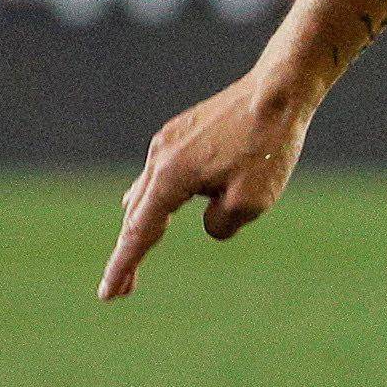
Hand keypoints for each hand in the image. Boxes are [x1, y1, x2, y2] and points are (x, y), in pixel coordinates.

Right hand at [99, 72, 317, 299]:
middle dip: (129, 254)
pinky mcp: (182, 132)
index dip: (124, 266)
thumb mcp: (250, 202)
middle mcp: (159, 158)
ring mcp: (168, 141)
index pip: (140, 233)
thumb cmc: (268, 148)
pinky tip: (141, 202)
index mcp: (170, 178)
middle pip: (137, 217)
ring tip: (129, 255)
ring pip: (148, 192)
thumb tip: (209, 222)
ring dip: (140, 224)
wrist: (278, 92)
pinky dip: (153, 196)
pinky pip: (161, 173)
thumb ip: (220, 225)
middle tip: (118, 291)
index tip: (108, 294)